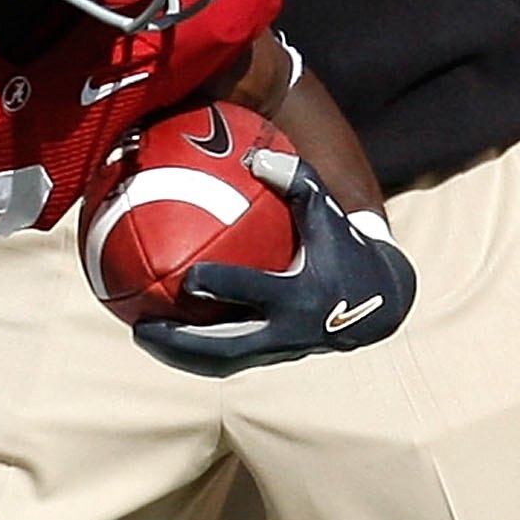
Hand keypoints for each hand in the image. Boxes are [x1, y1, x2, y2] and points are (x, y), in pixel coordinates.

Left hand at [132, 155, 415, 377]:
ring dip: (179, 356)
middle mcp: (288, 331)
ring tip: (140, 335)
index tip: (188, 278)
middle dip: (182, 343)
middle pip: (227, 347)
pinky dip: (192, 355)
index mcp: (300, 295)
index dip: (223, 287)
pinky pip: (225, 363)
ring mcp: (279, 351)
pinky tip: (163, 338)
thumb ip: (296, 179)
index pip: (256, 293)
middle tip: (142, 327)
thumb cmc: (343, 246)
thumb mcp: (327, 210)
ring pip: (221, 363)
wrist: (378, 303)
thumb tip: (256, 156)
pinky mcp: (272, 359)